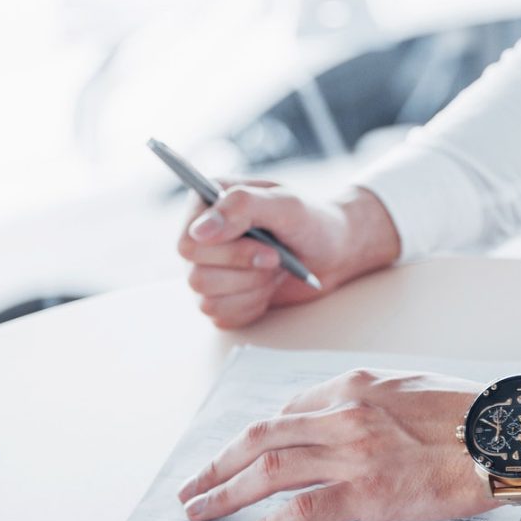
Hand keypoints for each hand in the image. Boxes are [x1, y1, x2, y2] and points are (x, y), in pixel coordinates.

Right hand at [177, 181, 399, 328]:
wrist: (333, 252)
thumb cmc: (311, 221)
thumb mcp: (286, 203)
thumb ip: (242, 206)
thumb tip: (199, 230)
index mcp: (207, 204)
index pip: (187, 241)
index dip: (224, 252)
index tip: (266, 247)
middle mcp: (200, 237)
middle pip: (195, 275)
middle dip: (245, 271)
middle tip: (276, 257)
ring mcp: (206, 269)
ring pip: (207, 299)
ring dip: (251, 288)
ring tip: (273, 269)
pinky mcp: (219, 297)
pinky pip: (220, 316)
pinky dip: (251, 305)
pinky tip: (267, 287)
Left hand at [177, 369, 498, 520]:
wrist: (505, 436)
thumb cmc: (468, 415)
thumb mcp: (410, 387)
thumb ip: (370, 400)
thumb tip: (344, 419)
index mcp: (354, 386)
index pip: (287, 410)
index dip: (254, 436)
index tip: (238, 454)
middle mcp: (343, 413)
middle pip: (261, 436)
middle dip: (219, 462)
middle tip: (194, 484)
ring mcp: (351, 452)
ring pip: (268, 469)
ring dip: (225, 491)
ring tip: (200, 510)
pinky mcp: (365, 491)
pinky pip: (300, 511)